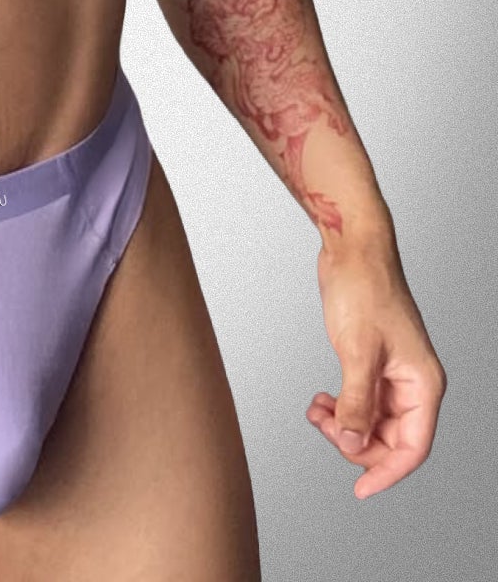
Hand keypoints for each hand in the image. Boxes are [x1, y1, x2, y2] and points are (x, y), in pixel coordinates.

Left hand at [307, 240, 446, 498]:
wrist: (351, 247)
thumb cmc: (363, 287)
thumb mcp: (356, 351)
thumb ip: (357, 403)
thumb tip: (355, 447)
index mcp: (422, 383)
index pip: (412, 447)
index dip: (386, 472)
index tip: (360, 490)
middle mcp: (412, 382)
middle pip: (389, 439)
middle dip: (355, 442)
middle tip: (323, 427)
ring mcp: (392, 373)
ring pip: (371, 422)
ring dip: (343, 424)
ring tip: (315, 411)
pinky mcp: (371, 362)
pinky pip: (360, 401)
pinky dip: (340, 407)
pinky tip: (320, 401)